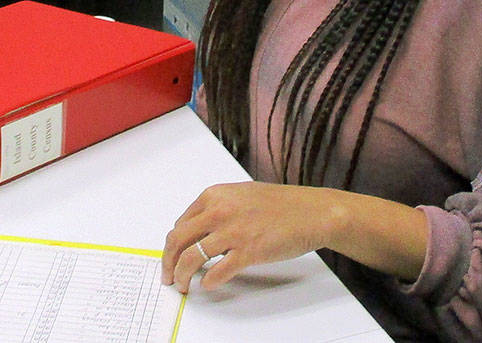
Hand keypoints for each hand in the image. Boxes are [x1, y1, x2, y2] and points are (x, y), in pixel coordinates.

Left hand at [161, 181, 427, 291]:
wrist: (312, 211)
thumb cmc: (280, 205)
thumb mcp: (240, 196)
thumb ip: (216, 209)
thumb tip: (195, 231)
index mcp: (213, 195)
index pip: (179, 224)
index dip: (171, 246)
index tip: (171, 258)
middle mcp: (218, 211)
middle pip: (178, 240)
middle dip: (168, 262)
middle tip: (168, 277)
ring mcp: (233, 231)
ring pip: (192, 257)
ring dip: (182, 275)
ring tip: (183, 286)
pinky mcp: (249, 251)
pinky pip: (218, 271)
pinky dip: (208, 281)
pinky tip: (208, 285)